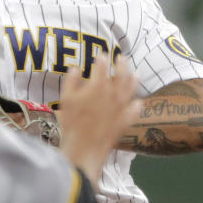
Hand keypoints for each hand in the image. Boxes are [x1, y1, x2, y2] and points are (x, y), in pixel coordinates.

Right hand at [57, 56, 139, 185]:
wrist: (85, 147)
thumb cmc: (72, 122)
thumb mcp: (65, 99)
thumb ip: (71, 80)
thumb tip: (76, 68)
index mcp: (98, 86)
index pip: (102, 66)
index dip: (102, 59)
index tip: (102, 55)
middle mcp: (113, 93)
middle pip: (122, 74)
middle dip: (122, 64)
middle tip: (122, 58)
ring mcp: (122, 107)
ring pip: (132, 89)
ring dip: (134, 79)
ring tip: (136, 73)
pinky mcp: (126, 120)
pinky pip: (135, 110)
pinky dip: (137, 104)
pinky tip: (137, 102)